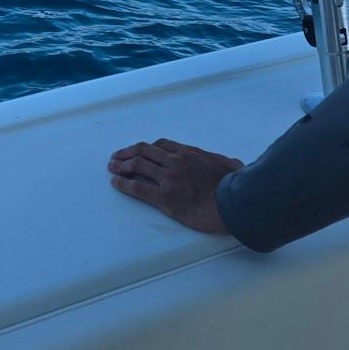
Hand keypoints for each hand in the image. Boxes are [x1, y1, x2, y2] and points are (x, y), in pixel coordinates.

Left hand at [107, 138, 243, 233]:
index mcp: (189, 153)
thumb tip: (236, 164)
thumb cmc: (235, 187)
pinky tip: (115, 182)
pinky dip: (124, 184)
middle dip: (127, 152)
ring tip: (112, 167)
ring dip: (121, 165)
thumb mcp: (232, 167)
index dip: (147, 148)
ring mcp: (168, 179)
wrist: (232, 204)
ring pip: (137, 166)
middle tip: (117, 156)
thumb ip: (228, 163)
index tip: (139, 151)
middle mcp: (175, 162)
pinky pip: (138, 188)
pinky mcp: (164, 198)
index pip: (161, 145)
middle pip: (144, 152)